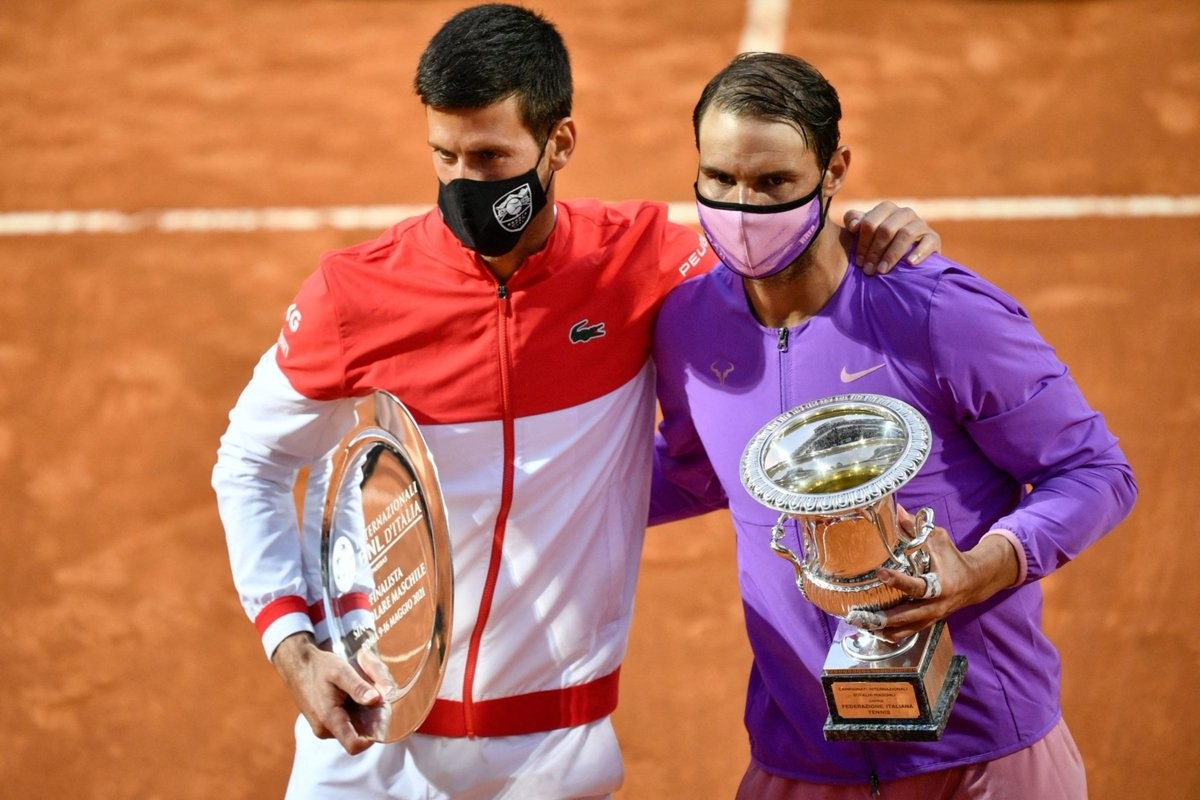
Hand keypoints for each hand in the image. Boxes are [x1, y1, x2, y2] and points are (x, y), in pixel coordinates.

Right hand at [271, 632, 383, 754]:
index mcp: (329, 720)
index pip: (354, 746)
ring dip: (364, 713)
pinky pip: (346, 723)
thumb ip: (358, 687)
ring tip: (364, 690)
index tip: (382, 716)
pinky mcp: (324, 724)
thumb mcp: (341, 671)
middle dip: (372, 718)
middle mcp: (325, 730)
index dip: (373, 736)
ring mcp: (324, 729)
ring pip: (354, 728)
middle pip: (359, 735)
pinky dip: (355, 711)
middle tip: (376, 694)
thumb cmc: (318, 667)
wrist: (297, 665)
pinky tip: (354, 694)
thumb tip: (377, 700)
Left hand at [843, 201, 941, 274]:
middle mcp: (905, 213)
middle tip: (868, 271)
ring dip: (892, 255)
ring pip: (905, 235)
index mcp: (887, 209)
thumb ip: (853, 221)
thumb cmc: (880, 243)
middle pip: (886, 229)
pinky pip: (928, 242)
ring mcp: (920, 224)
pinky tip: (910, 263)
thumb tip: (854, 226)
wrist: (909, 257)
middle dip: (875, 252)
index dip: (863, 243)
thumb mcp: (865, 232)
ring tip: (882, 271)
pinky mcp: (934, 238)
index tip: (859, 262)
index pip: (870, 222)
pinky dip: (919, 252)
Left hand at [848, 507, 1018, 642]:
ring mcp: (932, 617)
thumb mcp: (937, 540)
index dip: (898, 580)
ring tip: (860, 624)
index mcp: (940, 585)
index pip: (917, 586)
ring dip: (883, 629)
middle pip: (908, 616)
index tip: (879, 572)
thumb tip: (896, 509)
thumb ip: (915, 528)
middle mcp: (936, 605)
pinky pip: (908, 633)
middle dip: (883, 618)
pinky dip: (890, 634)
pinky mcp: (928, 623)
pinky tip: (872, 631)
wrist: (975, 582)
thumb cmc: (953, 558)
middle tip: (859, 615)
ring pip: (906, 629)